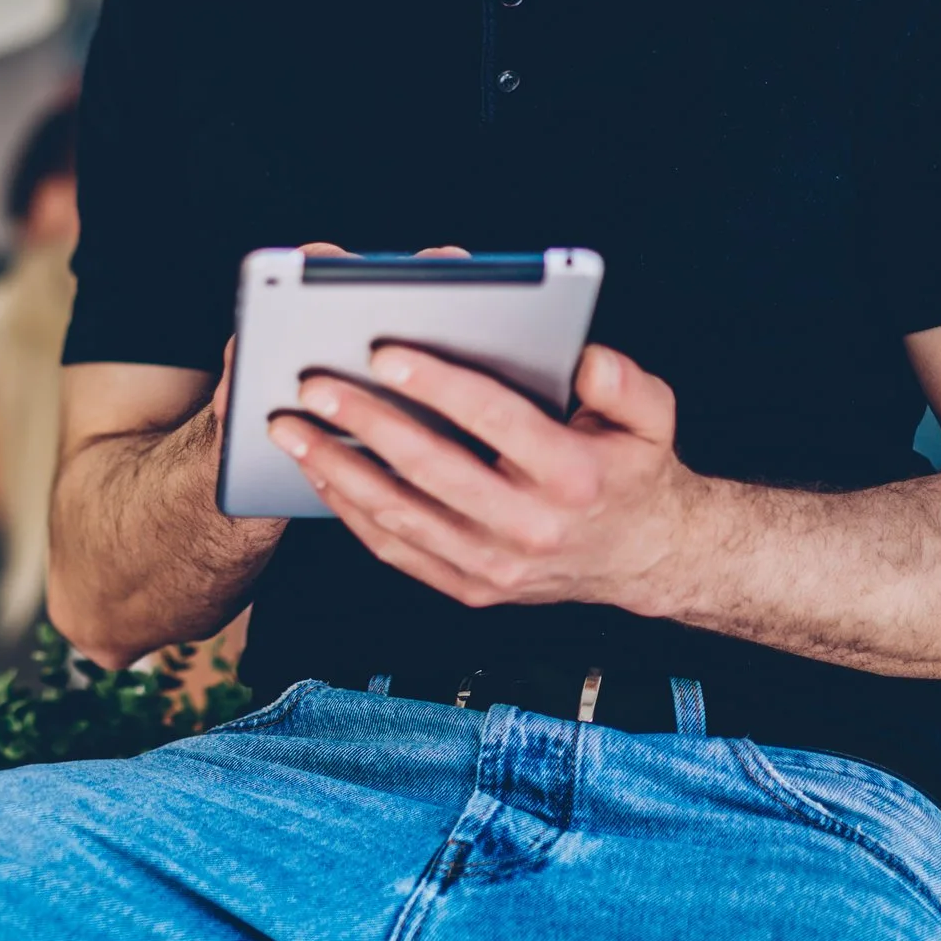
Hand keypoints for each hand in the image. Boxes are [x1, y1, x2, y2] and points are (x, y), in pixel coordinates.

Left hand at [266, 337, 699, 614]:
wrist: (643, 557)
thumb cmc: (633, 469)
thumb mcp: (652, 416)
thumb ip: (623, 381)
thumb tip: (584, 358)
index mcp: (573, 475)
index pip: (495, 420)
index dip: (438, 384)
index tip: (383, 351)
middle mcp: (531, 528)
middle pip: (430, 468)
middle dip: (364, 422)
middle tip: (311, 385)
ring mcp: (495, 567)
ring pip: (399, 514)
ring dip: (336, 468)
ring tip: (289, 427)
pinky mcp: (470, 588)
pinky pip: (395, 548)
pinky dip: (348, 510)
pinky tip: (317, 471)